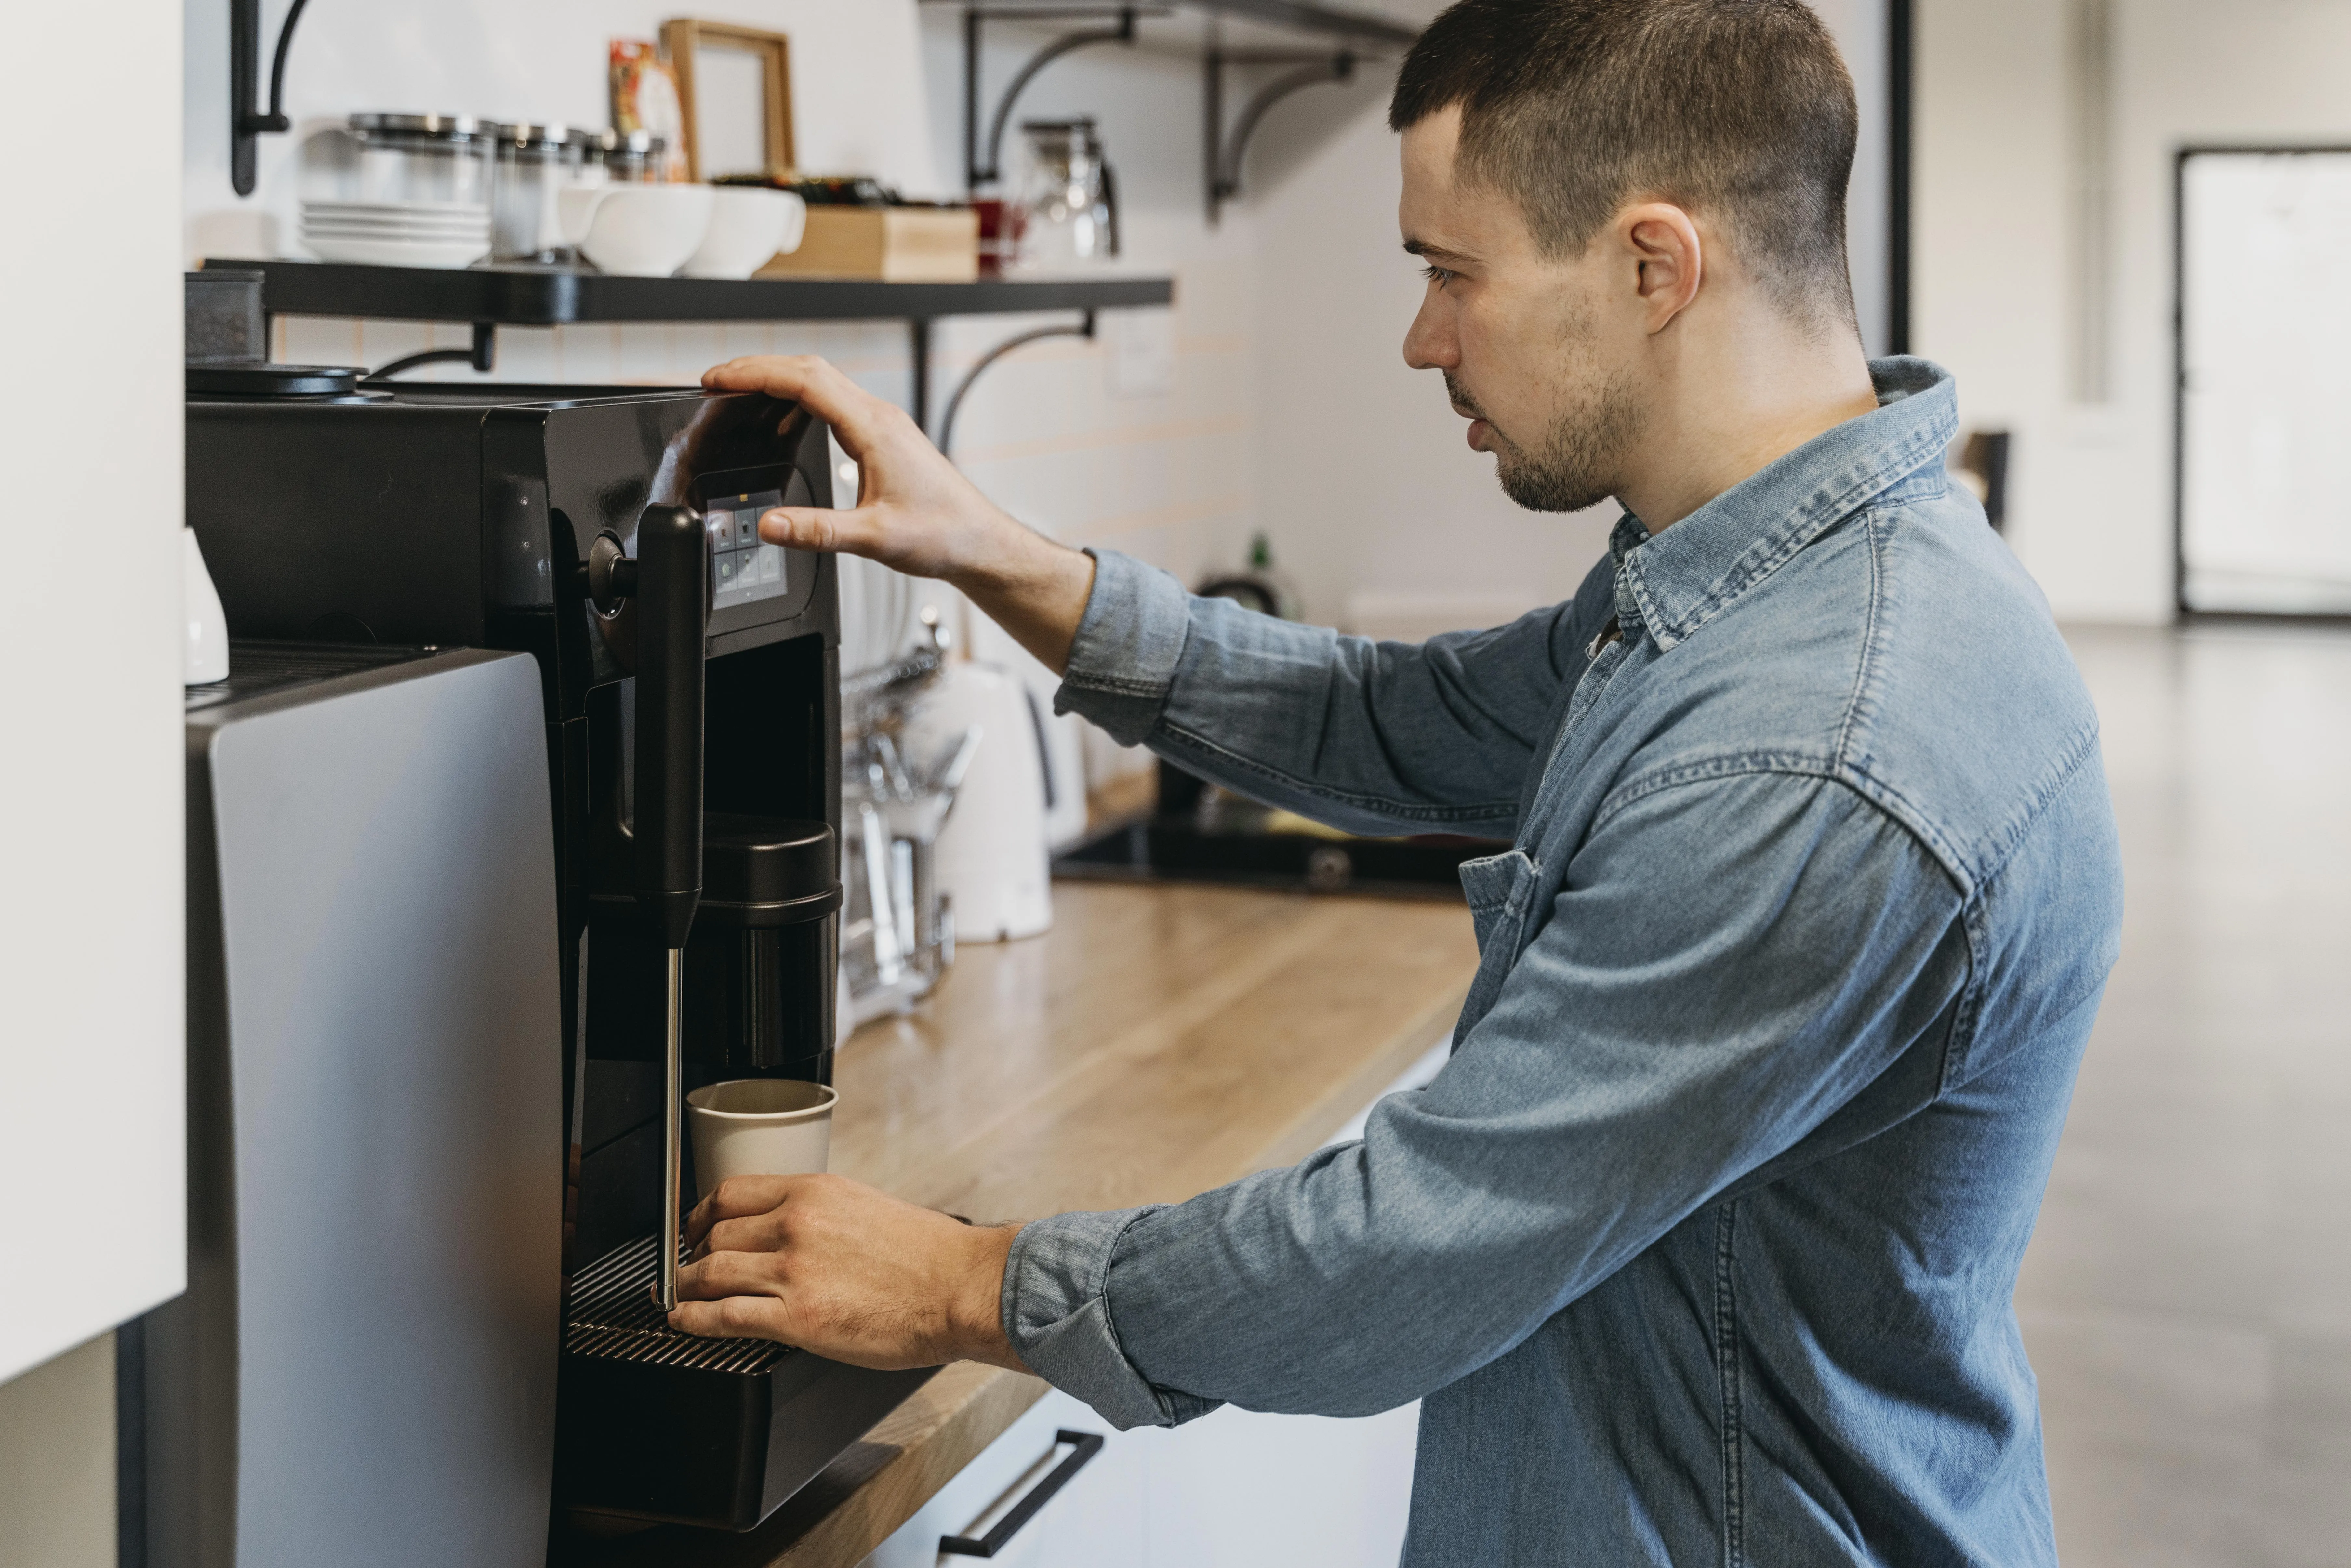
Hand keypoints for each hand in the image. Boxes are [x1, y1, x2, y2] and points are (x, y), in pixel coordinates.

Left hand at [666, 1171, 1030, 1372]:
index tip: (693, 1227)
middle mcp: (797, 1223)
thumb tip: (787, 1234)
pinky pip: (723, 1316)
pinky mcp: (797, 1318)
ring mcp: (794, 1271)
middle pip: (714, 1233)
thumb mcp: (865, 1209)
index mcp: (815, 1191)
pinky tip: (682, 1323)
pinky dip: (692, 1320)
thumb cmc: (928, 1257)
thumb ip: (821, 1217)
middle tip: (684, 1268)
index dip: (700, 1214)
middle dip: (690, 1253)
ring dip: (685, 1287)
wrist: (960, 1288)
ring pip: (709, 1272)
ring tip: (677, 1298)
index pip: (731, 1193)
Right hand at [700, 355, 1094, 671]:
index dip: (756, 374)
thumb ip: (817, 532)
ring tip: (741, 397)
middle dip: (758, 370)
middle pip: (810, 371)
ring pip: (823, 383)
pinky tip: (785, 424)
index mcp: (875, 429)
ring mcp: (882, 424)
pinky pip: (835, 404)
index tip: (719, 379)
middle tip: (716, 382)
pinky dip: (801, 403)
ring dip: (779, 383)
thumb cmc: (942, 535)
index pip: (805, 381)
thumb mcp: (874, 538)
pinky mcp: (884, 437)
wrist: (980, 541)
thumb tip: (769, 525)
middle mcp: (879, 417)